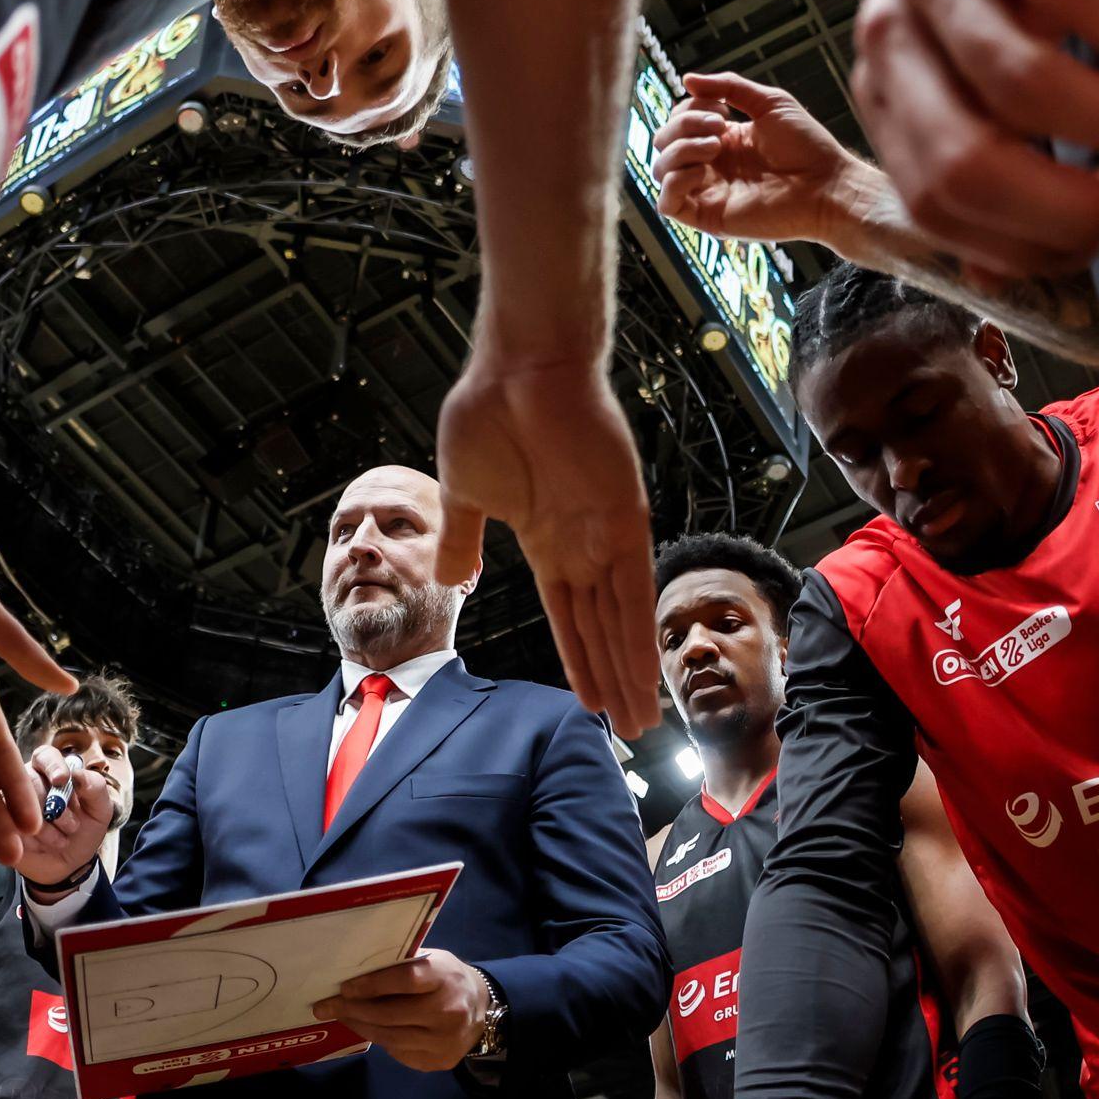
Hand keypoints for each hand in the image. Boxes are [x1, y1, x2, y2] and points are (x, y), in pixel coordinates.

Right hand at [14, 743, 114, 887]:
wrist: (69, 866)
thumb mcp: (100, 810)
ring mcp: (9, 804)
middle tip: (73, 826)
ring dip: (44, 825)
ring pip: (16, 803)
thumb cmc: (83, 830)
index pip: (45, 755)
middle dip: (55, 806)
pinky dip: (26, 838)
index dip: (53, 765)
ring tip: (62, 840)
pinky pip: (5, 825)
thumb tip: (79, 774)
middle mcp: (26, 782)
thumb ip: (95, 788)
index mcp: (51, 771)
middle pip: (30, 780)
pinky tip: (41, 846)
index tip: (62, 780)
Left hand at [313, 948, 494, 1070]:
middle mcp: (448, 1011)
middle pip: (390, 1014)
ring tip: (340, 1017)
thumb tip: (353, 965)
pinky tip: (366, 1028)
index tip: (344, 987)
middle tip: (326, 1006)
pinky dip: (379, 1040)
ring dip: (360, 1026)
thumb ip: (401, 964)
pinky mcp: (438, 1061)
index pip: (404, 979)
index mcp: (445, 977)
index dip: (372, 984)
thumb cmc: (445, 978)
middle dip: (353, 1009)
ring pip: (389, 1037)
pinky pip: (398, 1052)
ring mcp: (444, 1040)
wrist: (480, 1010)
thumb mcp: (432, 960)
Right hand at [433, 345, 657, 735]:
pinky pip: (633, 589)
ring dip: (631, 671)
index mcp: (546, 542)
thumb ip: (464, 539)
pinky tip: (644, 672)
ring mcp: (605, 533)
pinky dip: (637, 633)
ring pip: (621, 620)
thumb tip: (454, 579)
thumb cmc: (488, 415)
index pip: (569, 617)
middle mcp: (582, 545)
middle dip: (614, 679)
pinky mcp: (625, 517)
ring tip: (641, 720)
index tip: (591, 704)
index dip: (580, 661)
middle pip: (602, 628)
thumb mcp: (463, 491)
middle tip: (630, 731)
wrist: (517, 366)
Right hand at [650, 73, 863, 246]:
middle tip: (720, 125)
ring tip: (716, 146)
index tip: (724, 109)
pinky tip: (702, 170)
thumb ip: (728, 86)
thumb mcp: (769, 102)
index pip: (678, 121)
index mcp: (722, 140)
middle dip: (683, 125)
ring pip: (660, 169)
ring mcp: (708, 192)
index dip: (689, 108)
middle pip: (663, 141)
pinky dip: (674, 182)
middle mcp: (710, 166)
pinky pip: (667, 204)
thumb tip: (686, 78)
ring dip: (680, 149)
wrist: (828, 186)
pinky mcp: (709, 217)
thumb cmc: (807, 146)